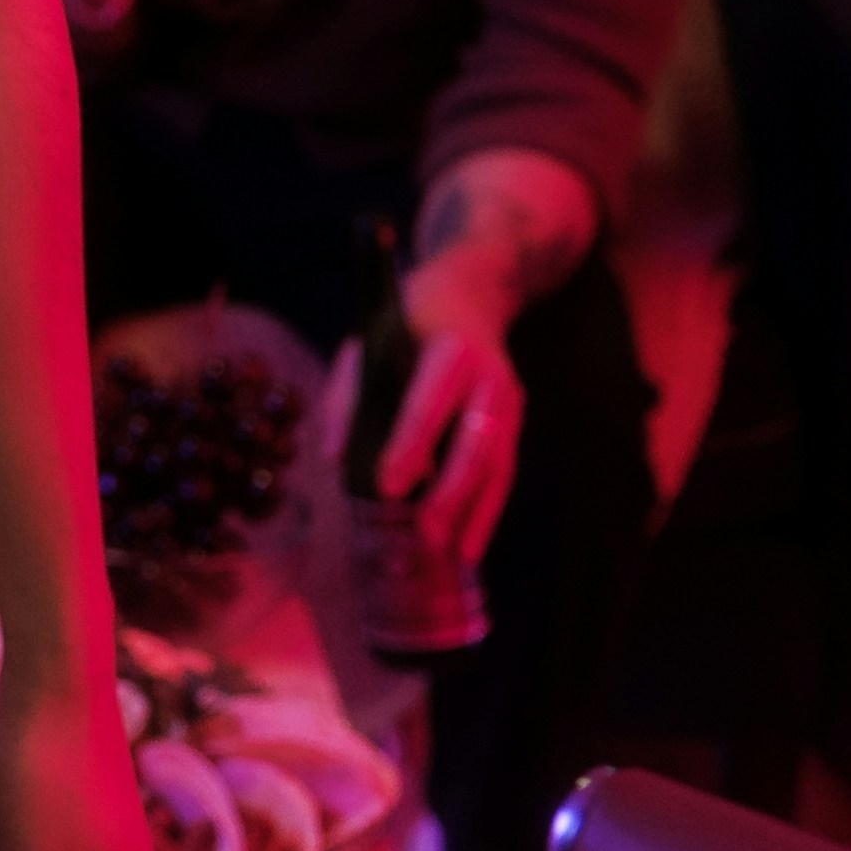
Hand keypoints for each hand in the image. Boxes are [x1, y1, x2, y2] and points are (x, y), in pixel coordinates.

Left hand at [369, 279, 528, 573]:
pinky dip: (488, 512)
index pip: (428, 402)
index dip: (410, 445)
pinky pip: (505, 473)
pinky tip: (469, 546)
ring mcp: (507, 402)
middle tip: (423, 534)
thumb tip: (335, 459)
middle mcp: (488, 377)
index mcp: (448, 349)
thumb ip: (348, 396)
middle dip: (451, 492)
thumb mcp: (368, 341)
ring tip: (450, 557)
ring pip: (498, 465)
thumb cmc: (407, 321)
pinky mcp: (514, 423)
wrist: (471, 294)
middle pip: (475, 441)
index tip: (386, 486)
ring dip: (474, 513)